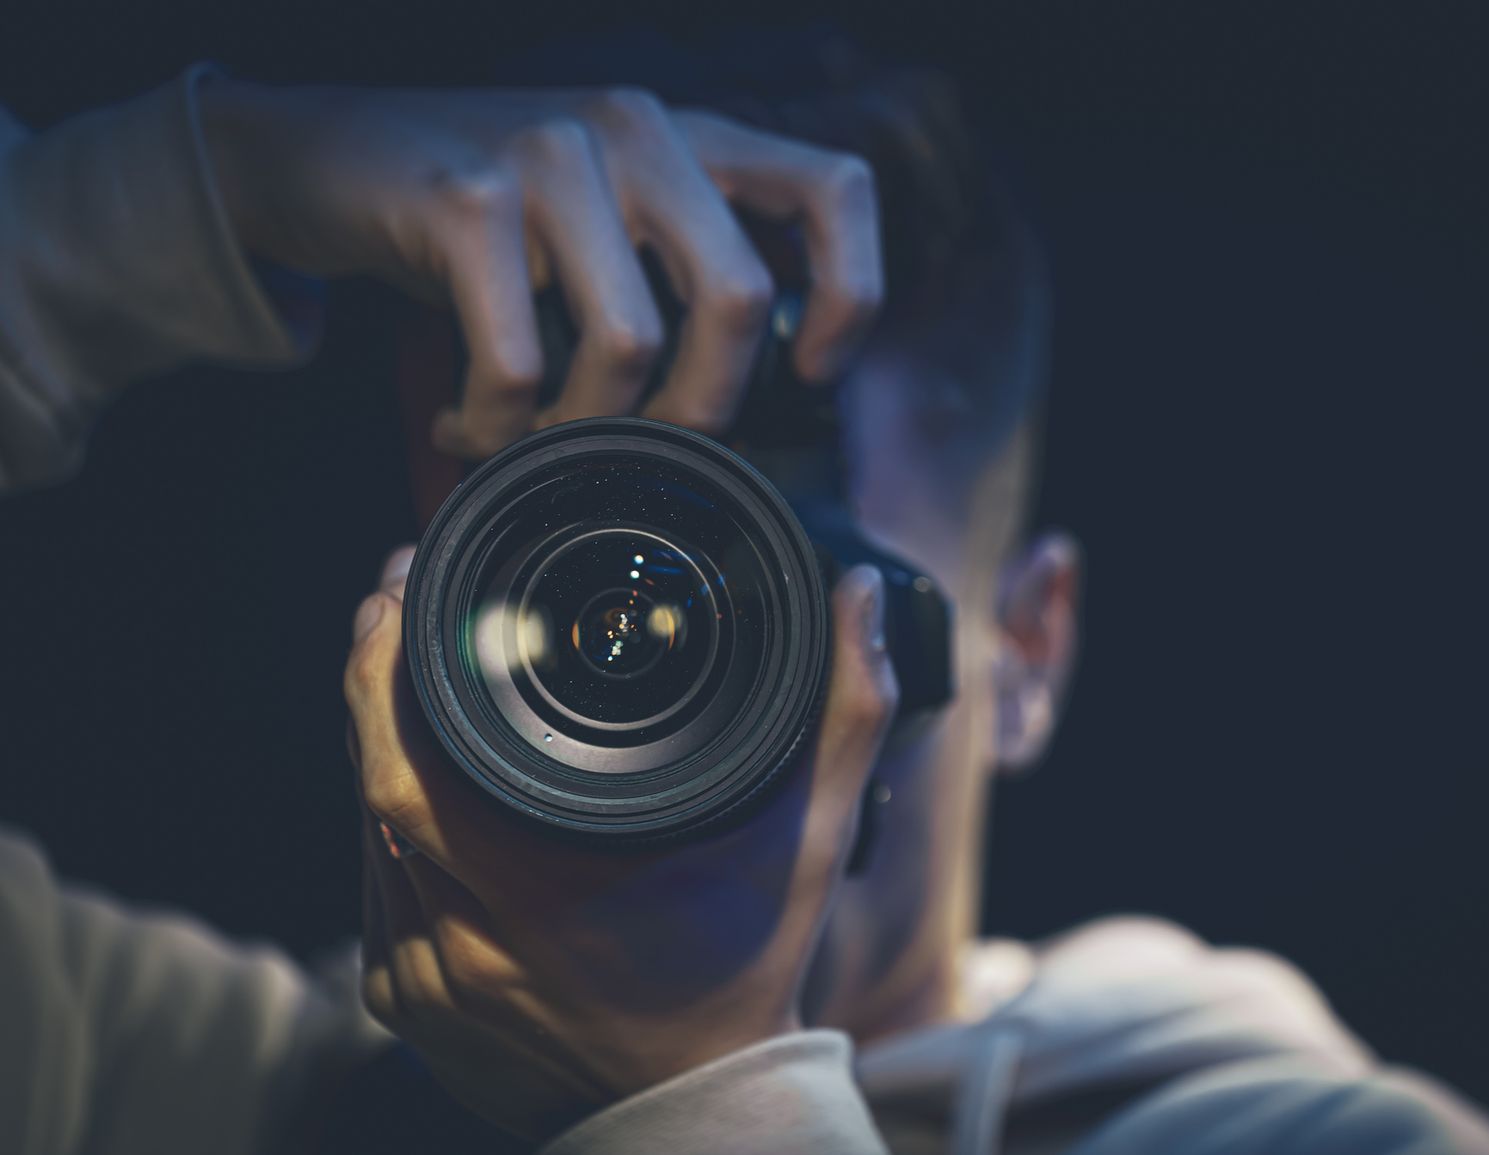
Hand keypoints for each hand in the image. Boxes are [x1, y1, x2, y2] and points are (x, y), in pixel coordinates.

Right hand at [200, 80, 882, 455]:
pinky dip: (496, 425)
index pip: (833, 188)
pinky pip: (520, 362)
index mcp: (691, 139)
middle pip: (737, 297)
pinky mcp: (466, 197)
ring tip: (530, 443)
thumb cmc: (479, 223)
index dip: (849, 292)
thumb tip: (744, 407)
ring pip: (629, 343)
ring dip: (580, 431)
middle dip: (701, 409)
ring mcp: (552, 152)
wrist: (311, 157)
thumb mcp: (600, 226)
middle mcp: (638, 130)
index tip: (811, 372)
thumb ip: (679, 276)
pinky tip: (467, 425)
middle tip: (645, 453)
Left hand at [343, 547, 895, 1138]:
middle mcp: (461, 938)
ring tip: (427, 694)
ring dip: (387, 757)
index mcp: (539, 883)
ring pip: (369, 831)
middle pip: (372, 779)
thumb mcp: (810, 837)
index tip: (406, 586)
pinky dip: (396, 836)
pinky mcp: (404, 1005)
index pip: (405, 754)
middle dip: (378, 682)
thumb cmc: (749, 970)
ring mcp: (421, 980)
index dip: (388, 659)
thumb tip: (858, 594)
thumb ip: (843, 710)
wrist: (701, 1108)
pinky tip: (435, 802)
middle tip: (402, 608)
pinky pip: (376, 890)